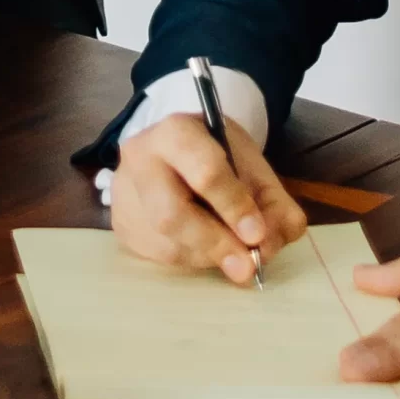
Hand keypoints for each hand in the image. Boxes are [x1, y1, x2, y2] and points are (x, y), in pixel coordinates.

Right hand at [108, 111, 308, 287]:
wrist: (171, 151)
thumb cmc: (214, 154)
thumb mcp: (248, 161)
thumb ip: (271, 199)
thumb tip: (276, 239)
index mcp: (175, 132)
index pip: (204, 171)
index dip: (234, 206)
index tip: (259, 234)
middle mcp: (140, 161)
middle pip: (171, 214)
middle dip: (216, 243)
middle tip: (247, 266)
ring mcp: (124, 196)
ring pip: (167, 244)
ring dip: (210, 257)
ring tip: (234, 254)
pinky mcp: (122, 228)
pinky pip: (160, 258)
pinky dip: (194, 261)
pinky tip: (207, 249)